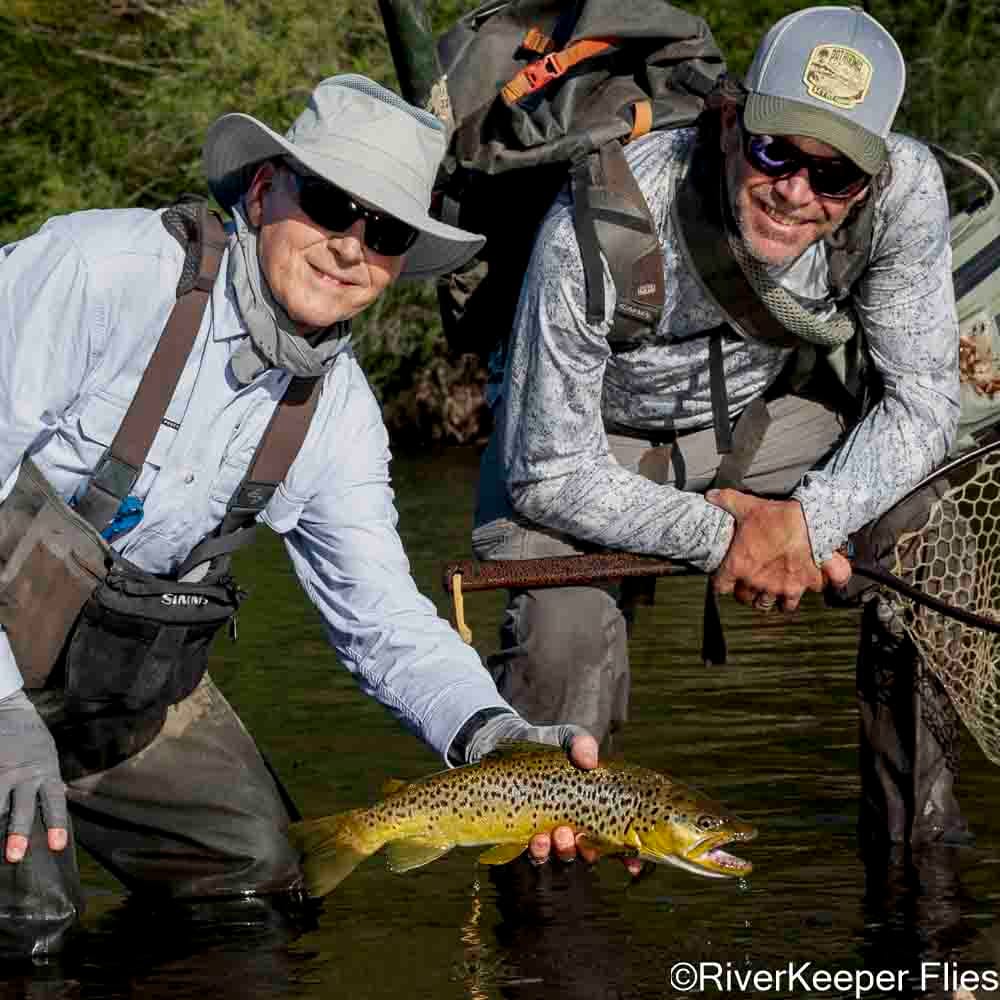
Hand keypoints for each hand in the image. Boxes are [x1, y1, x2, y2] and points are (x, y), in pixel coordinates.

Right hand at [0, 690, 67, 862]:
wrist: (12, 712)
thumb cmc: (34, 740)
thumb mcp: (48, 758)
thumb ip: (50, 781)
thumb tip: (57, 804)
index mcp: (47, 773)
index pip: (55, 801)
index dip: (56, 824)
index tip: (57, 845)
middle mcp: (26, 775)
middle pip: (22, 808)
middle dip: (18, 833)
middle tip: (14, 856)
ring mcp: (4, 772)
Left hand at [464, 715, 642, 874]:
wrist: (503, 745)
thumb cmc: (544, 744)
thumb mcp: (564, 738)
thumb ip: (579, 742)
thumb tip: (589, 760)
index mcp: (593, 805)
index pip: (617, 836)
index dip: (629, 854)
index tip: (633, 863)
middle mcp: (576, 824)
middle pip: (591, 850)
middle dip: (588, 850)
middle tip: (576, 835)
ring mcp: (552, 832)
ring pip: (564, 854)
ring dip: (563, 851)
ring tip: (554, 835)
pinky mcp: (527, 835)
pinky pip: (536, 854)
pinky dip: (539, 852)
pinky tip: (536, 840)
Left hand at [706, 490, 850, 611]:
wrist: (810, 523)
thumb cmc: (775, 517)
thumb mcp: (747, 506)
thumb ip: (726, 501)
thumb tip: (710, 495)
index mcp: (738, 565)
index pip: (721, 586)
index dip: (722, 582)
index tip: (725, 578)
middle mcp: (755, 581)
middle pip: (744, 598)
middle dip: (745, 593)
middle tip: (748, 584)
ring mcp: (776, 588)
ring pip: (765, 605)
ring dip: (765, 599)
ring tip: (767, 592)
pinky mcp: (797, 588)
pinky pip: (791, 604)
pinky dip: (790, 599)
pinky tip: (790, 593)